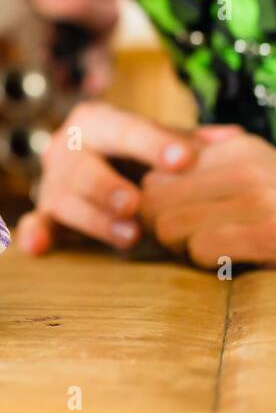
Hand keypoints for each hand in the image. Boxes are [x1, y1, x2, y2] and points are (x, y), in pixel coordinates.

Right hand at [17, 102, 194, 254]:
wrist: (87, 153)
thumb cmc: (132, 147)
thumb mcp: (157, 136)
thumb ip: (188, 140)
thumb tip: (230, 139)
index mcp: (96, 121)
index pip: (125, 129)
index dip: (154, 144)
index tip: (184, 160)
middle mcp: (66, 147)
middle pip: (82, 168)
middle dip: (107, 187)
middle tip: (134, 204)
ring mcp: (52, 180)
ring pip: (64, 200)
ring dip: (94, 220)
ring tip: (130, 236)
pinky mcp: (45, 209)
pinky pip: (36, 221)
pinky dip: (34, 232)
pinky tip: (36, 247)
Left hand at [141, 126, 275, 267]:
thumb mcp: (255, 182)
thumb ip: (209, 172)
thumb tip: (148, 181)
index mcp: (240, 149)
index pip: (155, 174)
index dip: (157, 206)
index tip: (181, 221)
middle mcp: (249, 165)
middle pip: (153, 199)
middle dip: (162, 228)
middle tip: (192, 243)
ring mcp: (263, 198)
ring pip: (169, 225)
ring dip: (183, 248)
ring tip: (215, 252)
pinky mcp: (272, 233)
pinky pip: (201, 249)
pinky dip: (208, 263)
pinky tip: (235, 263)